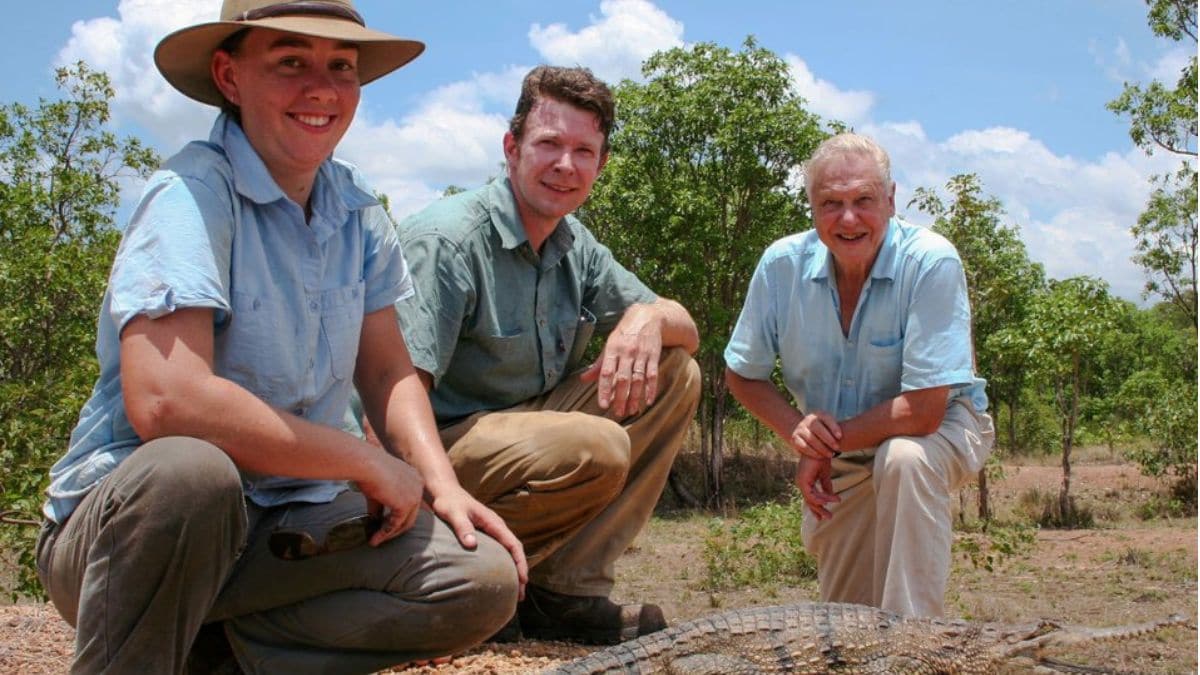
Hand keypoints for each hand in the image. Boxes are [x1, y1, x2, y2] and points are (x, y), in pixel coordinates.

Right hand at [355, 454, 424, 546]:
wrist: (366, 464)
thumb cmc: (367, 470)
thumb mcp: (377, 489)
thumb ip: (380, 505)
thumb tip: (375, 519)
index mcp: (414, 477)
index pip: (411, 501)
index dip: (399, 514)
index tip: (386, 524)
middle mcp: (418, 485)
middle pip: (410, 513)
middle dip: (395, 527)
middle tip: (381, 536)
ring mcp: (415, 495)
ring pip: (405, 522)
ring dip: (389, 534)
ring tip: (375, 540)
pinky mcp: (407, 504)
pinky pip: (396, 524)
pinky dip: (385, 533)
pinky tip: (374, 539)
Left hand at [426, 482, 528, 599]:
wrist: (444, 492)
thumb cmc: (449, 502)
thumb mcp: (454, 513)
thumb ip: (462, 528)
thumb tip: (471, 545)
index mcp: (494, 523)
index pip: (514, 545)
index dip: (520, 563)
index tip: (523, 579)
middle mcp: (496, 528)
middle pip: (514, 552)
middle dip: (520, 572)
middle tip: (520, 595)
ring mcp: (491, 532)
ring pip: (507, 554)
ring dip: (512, 571)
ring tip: (512, 592)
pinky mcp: (483, 536)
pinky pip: (498, 553)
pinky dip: (501, 567)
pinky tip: (496, 578)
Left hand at [581, 306, 662, 417]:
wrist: (647, 317)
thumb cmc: (624, 335)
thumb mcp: (609, 345)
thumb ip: (598, 364)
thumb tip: (583, 380)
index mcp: (612, 350)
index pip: (606, 373)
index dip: (604, 389)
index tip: (603, 405)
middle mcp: (627, 352)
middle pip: (623, 378)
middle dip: (620, 397)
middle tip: (618, 413)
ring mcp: (641, 354)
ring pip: (638, 379)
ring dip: (635, 396)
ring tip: (631, 410)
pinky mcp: (654, 356)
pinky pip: (653, 375)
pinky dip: (651, 389)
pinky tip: (648, 401)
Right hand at [789, 411, 842, 458]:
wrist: (802, 432)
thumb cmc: (823, 432)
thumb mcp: (828, 426)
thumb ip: (837, 430)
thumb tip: (857, 434)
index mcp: (818, 415)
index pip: (826, 418)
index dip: (833, 426)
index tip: (840, 436)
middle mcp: (808, 420)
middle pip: (817, 427)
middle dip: (828, 439)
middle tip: (837, 448)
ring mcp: (800, 429)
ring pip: (810, 438)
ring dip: (821, 447)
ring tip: (831, 454)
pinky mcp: (795, 438)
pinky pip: (803, 445)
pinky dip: (812, 452)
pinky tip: (820, 456)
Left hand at [795, 456, 838, 519]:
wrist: (820, 446)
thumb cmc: (821, 458)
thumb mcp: (825, 474)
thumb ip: (826, 486)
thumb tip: (830, 497)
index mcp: (806, 482)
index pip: (811, 499)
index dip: (817, 508)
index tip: (823, 517)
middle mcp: (802, 483)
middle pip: (810, 502)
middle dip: (820, 510)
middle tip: (829, 517)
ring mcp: (801, 482)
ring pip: (811, 500)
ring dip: (824, 503)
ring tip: (837, 502)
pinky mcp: (803, 481)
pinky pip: (812, 495)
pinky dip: (822, 498)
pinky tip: (832, 498)